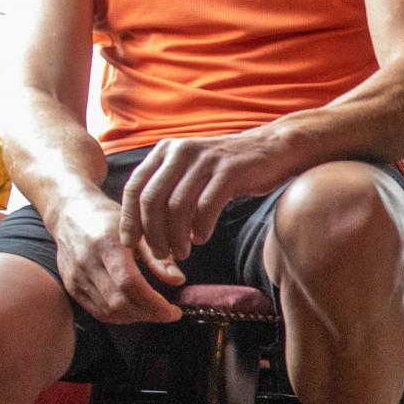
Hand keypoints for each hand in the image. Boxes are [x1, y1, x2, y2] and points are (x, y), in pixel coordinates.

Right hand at [50, 194, 181, 324]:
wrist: (70, 213)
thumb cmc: (107, 219)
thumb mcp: (138, 230)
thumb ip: (158, 258)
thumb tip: (178, 280)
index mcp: (106, 245)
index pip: (130, 284)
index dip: (154, 303)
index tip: (172, 311)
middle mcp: (87, 263)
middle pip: (118, 302)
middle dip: (148, 314)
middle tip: (167, 313)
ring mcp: (75, 277)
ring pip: (108, 311)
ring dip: (135, 317)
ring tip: (152, 311)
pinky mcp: (70, 286)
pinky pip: (97, 311)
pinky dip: (119, 316)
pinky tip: (134, 310)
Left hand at [119, 129, 297, 263]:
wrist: (273, 149)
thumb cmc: (229, 168)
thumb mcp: (192, 169)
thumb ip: (168, 187)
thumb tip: (143, 225)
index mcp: (166, 151)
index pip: (134, 187)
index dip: (129, 219)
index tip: (131, 244)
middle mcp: (180, 152)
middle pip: (152, 200)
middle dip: (152, 233)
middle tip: (160, 254)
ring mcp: (205, 160)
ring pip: (177, 207)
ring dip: (176, 236)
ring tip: (182, 253)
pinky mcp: (229, 171)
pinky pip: (206, 206)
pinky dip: (201, 228)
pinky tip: (201, 238)